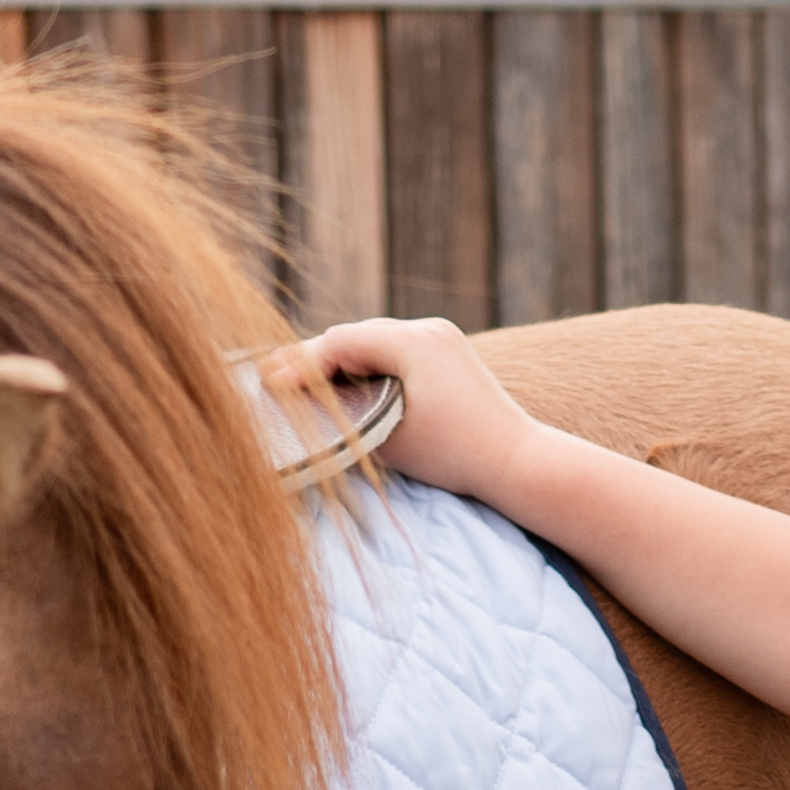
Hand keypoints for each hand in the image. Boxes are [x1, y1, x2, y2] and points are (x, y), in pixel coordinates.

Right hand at [285, 316, 542, 501]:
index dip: (302, 365)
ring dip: (341, 363)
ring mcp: (441, 338)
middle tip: (273, 378)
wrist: (518, 460)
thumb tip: (307, 401)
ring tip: (302, 382)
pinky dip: (368, 367)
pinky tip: (346, 384)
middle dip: (316, 361)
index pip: (340, 342)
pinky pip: (395, 352)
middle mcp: (428, 329)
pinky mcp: (448, 354)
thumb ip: (344, 410)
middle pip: (355, 338)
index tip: (271, 385)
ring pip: (374, 343)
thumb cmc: (455, 454)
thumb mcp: (388, 434)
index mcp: (412, 341)